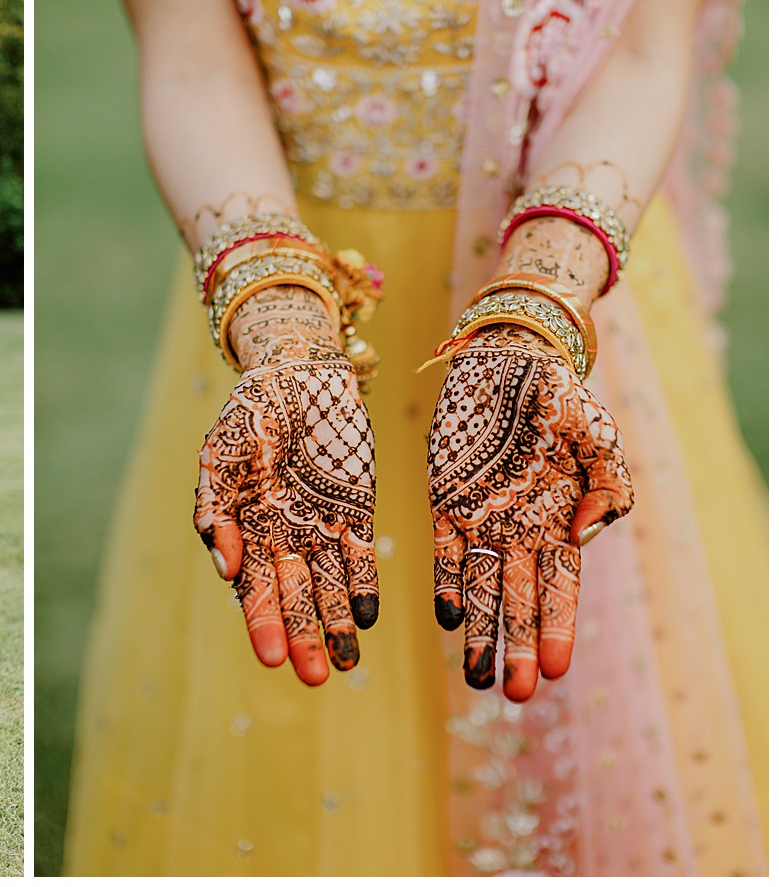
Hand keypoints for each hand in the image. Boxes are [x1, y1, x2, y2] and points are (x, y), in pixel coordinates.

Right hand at [195, 287, 377, 682]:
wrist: (298, 372)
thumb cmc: (250, 412)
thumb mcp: (221, 453)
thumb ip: (214, 506)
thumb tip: (223, 563)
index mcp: (245, 529)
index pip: (253, 588)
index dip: (263, 622)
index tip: (272, 656)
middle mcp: (281, 538)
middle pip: (293, 599)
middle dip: (302, 638)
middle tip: (312, 678)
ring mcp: (319, 528)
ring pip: (329, 589)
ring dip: (335, 626)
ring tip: (347, 665)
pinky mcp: (355, 513)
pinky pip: (359, 558)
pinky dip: (362, 587)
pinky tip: (367, 616)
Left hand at [427, 324, 631, 700]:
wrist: (511, 359)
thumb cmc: (561, 400)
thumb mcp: (600, 439)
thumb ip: (609, 489)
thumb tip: (586, 533)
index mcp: (560, 523)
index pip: (560, 590)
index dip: (558, 629)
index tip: (558, 669)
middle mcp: (520, 531)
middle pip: (518, 602)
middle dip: (516, 648)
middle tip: (515, 693)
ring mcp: (480, 518)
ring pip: (479, 588)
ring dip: (478, 632)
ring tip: (475, 676)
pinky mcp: (443, 499)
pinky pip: (442, 549)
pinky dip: (444, 581)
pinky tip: (446, 615)